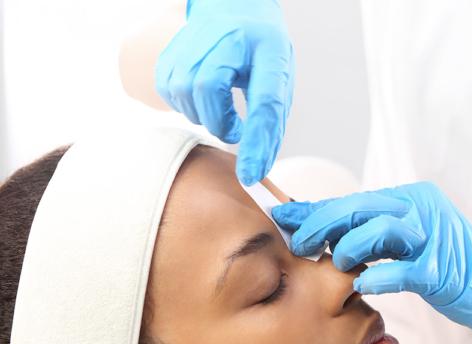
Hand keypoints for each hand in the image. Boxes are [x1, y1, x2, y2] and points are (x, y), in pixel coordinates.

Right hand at [155, 0, 293, 184]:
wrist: (238, 9)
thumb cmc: (261, 54)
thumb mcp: (279, 84)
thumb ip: (270, 128)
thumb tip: (255, 173)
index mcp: (268, 48)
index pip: (265, 100)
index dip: (257, 142)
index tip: (251, 175)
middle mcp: (230, 36)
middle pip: (208, 87)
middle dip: (219, 122)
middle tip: (233, 130)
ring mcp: (196, 38)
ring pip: (183, 89)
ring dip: (201, 115)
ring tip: (218, 112)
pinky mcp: (173, 48)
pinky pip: (168, 88)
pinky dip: (183, 105)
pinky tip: (200, 101)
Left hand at [271, 182, 471, 343]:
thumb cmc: (441, 263)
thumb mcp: (402, 242)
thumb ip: (366, 234)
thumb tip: (316, 232)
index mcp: (406, 200)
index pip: (352, 201)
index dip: (315, 210)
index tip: (282, 218)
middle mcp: (419, 210)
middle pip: (360, 208)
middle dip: (321, 224)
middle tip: (298, 243)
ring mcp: (432, 238)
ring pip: (380, 230)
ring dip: (349, 248)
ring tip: (337, 263)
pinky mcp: (443, 270)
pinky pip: (403, 270)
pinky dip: (378, 278)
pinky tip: (364, 286)